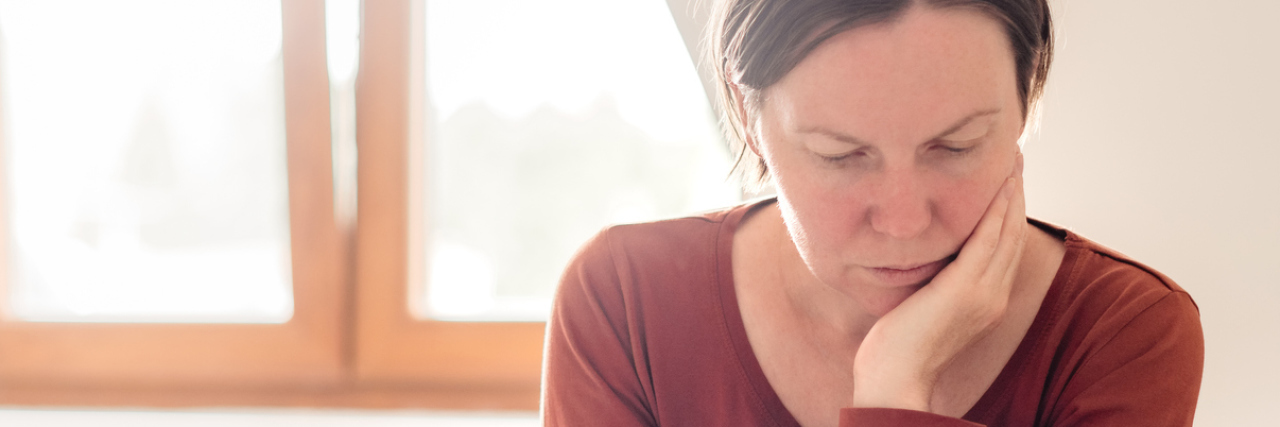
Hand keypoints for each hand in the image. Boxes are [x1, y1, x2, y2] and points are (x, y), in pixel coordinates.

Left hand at [851, 153, 1026, 411]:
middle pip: (1013, 235)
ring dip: (1011, 194)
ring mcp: (983, 294)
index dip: (1010, 212)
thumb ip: (933, 280)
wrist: (894, 379)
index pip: (1004, 247)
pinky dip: (995, 211)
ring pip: (1006, 232)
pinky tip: (998, 186)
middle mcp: (993, 296)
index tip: (1008, 181)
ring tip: (1013, 162)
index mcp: (987, 301)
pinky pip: (987, 240)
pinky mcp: (965, 290)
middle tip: (1017, 160)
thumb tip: (925, 256)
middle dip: (1017, 195)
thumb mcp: (923, 305)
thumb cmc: (896, 347)